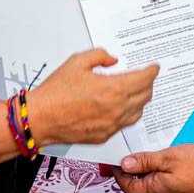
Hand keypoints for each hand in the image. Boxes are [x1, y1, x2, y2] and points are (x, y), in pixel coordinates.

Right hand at [28, 48, 157, 146]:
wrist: (40, 118)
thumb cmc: (54, 94)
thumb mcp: (77, 62)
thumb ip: (100, 56)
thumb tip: (113, 60)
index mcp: (113, 89)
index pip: (145, 79)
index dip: (152, 71)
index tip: (153, 67)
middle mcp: (116, 109)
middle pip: (146, 96)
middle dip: (148, 84)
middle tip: (145, 77)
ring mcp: (111, 125)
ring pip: (138, 113)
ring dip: (141, 100)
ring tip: (136, 91)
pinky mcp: (104, 136)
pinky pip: (124, 125)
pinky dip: (128, 114)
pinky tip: (121, 107)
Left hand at [112, 144, 193, 192]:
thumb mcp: (169, 158)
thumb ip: (146, 161)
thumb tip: (125, 165)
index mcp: (159, 188)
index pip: (130, 187)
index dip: (119, 176)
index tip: (114, 163)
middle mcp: (166, 192)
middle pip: (141, 184)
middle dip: (131, 170)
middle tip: (126, 155)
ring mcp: (177, 189)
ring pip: (154, 179)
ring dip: (146, 167)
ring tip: (144, 151)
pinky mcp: (186, 184)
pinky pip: (166, 177)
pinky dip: (160, 167)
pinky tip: (163, 155)